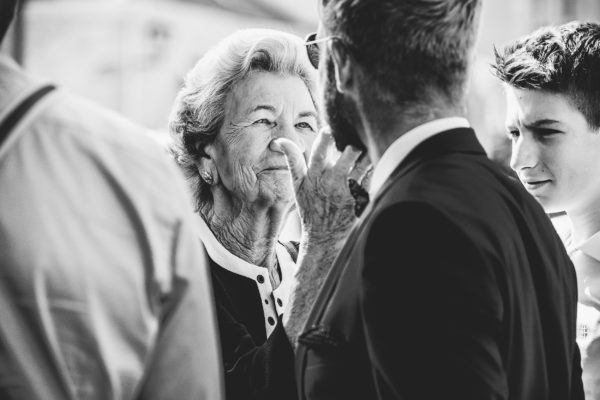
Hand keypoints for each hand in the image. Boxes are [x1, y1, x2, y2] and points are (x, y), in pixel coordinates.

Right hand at [271, 128, 369, 244]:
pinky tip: (371, 168)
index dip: (326, 137)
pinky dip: (373, 170)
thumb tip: (280, 141)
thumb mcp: (297, 186)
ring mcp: (348, 191)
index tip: (330, 130)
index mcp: (315, 176)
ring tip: (365, 151)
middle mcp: (332, 182)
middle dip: (353, 145)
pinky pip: (372, 178)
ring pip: (364, 164)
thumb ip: (292, 161)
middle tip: (354, 141)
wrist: (324, 237)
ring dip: (366, 155)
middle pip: (348, 154)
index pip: (320, 151)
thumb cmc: (310, 207)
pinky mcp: (361, 199)